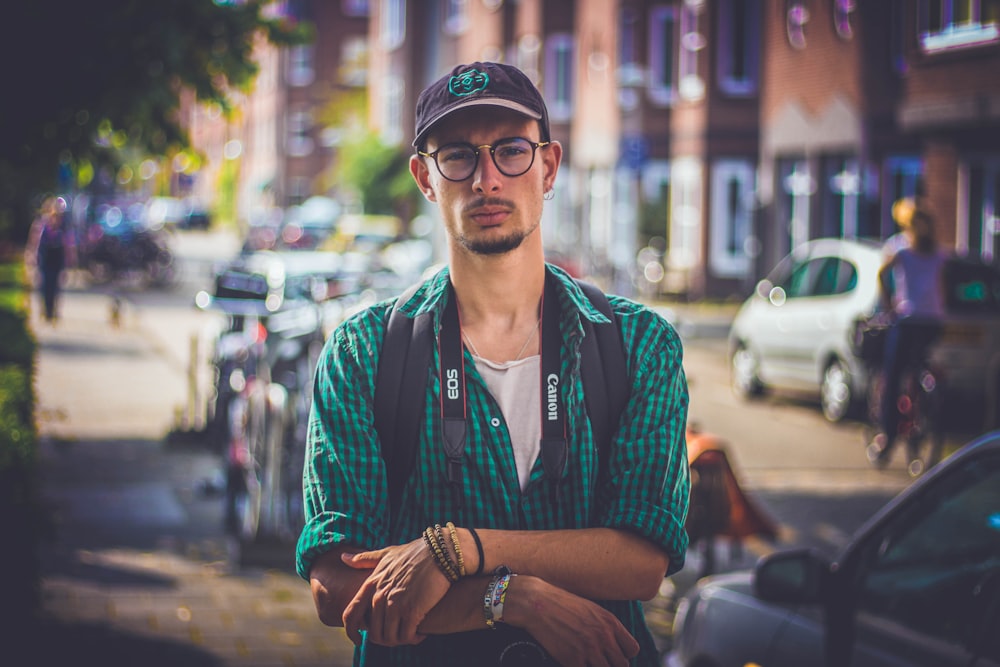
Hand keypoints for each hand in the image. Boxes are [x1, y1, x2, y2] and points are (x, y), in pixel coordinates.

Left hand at [340, 537, 451, 646]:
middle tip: (399, 635)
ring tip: (411, 634)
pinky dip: (413, 638)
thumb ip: (365, 559)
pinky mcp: (412, 611)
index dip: (351, 631)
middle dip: (386, 639)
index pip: (351, 615)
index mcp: (371, 583)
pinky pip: (406, 636)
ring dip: (401, 640)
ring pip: (390, 637)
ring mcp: (395, 604)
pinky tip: (421, 633)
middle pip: (373, 633)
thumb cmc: (415, 553)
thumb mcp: (387, 553)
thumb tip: (343, 557)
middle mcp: (380, 596)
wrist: (440, 552)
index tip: (358, 639)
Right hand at [504, 576, 639, 666]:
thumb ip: (605, 626)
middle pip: (622, 665)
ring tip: (586, 660)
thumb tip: (612, 641)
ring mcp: (589, 650)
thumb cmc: (562, 604)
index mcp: (610, 623)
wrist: (538, 603)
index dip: (623, 654)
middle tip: (598, 660)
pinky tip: (574, 662)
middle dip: (611, 664)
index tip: (612, 654)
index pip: (632, 649)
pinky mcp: (573, 660)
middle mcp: (603, 637)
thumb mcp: (591, 609)